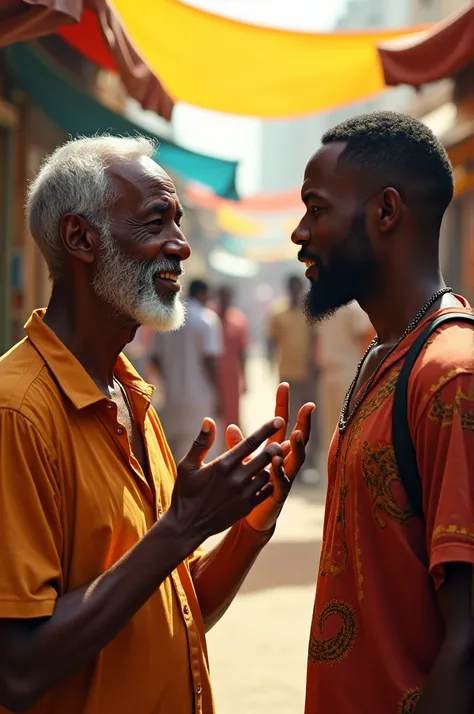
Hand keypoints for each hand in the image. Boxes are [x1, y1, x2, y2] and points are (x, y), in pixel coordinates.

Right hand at [169, 416, 284, 539]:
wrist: (187, 526)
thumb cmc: (185, 493)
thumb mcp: (187, 466)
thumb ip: (201, 443)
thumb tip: (208, 420)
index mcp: (222, 465)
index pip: (250, 443)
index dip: (267, 430)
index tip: (280, 420)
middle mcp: (236, 478)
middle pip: (265, 457)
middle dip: (275, 447)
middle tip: (281, 440)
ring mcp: (244, 494)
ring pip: (268, 474)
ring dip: (273, 465)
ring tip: (277, 457)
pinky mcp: (247, 506)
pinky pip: (266, 491)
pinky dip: (270, 482)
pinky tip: (270, 477)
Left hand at [226, 382, 314, 531]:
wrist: (248, 518)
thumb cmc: (246, 487)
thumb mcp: (241, 463)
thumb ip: (238, 446)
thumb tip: (230, 426)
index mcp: (275, 450)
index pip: (281, 423)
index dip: (282, 405)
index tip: (283, 385)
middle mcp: (284, 462)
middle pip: (298, 438)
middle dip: (304, 422)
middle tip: (308, 405)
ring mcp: (285, 478)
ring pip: (296, 460)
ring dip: (298, 446)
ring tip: (297, 433)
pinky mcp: (278, 494)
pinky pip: (282, 482)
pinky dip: (279, 471)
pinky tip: (275, 461)